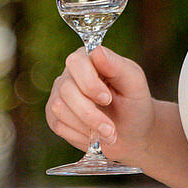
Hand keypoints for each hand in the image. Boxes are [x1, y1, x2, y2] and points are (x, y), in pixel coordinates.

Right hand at [46, 45, 153, 162]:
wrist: (131, 133)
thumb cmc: (134, 103)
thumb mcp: (134, 83)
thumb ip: (117, 65)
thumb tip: (97, 51)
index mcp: (89, 59)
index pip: (77, 62)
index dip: (89, 83)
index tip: (107, 99)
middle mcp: (70, 74)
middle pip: (66, 89)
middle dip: (90, 114)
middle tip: (111, 129)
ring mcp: (59, 94)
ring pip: (59, 108)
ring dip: (87, 127)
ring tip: (109, 134)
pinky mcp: (54, 115)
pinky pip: (58, 125)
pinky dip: (80, 135)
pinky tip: (94, 136)